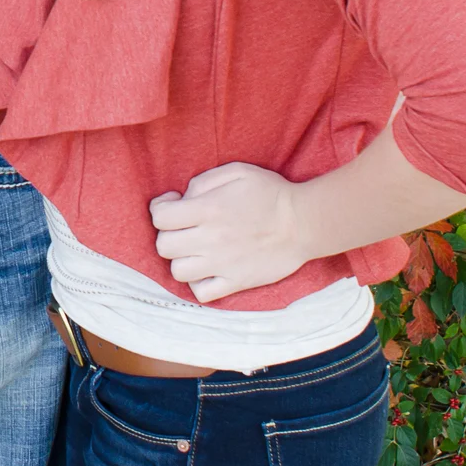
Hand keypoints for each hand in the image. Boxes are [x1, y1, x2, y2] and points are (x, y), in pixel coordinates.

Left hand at [149, 162, 314, 301]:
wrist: (305, 222)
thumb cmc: (271, 193)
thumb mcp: (236, 171)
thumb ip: (203, 181)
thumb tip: (184, 199)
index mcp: (208, 210)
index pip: (160, 217)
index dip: (161, 208)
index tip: (175, 204)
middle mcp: (210, 239)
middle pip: (163, 246)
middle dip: (168, 234)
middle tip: (183, 228)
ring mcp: (223, 265)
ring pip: (178, 272)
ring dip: (181, 259)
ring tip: (194, 250)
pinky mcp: (236, 282)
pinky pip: (202, 294)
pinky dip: (198, 284)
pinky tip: (206, 270)